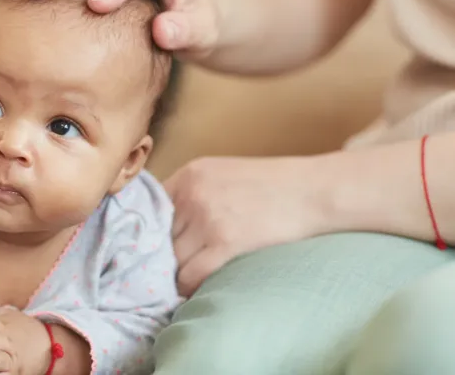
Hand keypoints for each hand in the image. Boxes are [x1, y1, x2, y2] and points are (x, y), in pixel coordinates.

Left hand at [165, 156, 330, 296]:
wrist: (314, 191)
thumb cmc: (274, 185)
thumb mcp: (224, 174)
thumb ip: (195, 192)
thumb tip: (166, 224)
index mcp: (190, 174)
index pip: (151, 208)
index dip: (152, 232)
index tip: (154, 248)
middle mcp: (193, 193)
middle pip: (161, 235)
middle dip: (164, 255)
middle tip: (166, 271)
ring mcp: (207, 217)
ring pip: (173, 258)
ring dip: (177, 273)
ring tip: (182, 282)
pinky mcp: (226, 242)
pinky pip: (192, 274)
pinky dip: (189, 287)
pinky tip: (193, 291)